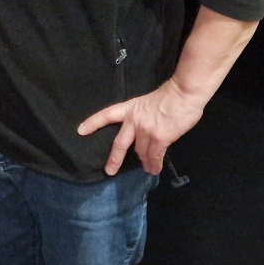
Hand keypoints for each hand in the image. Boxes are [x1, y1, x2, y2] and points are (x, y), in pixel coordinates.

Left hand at [77, 79, 205, 175]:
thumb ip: (143, 117)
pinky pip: (154, 156)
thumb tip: (147, 132)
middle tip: (109, 171)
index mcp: (130, 108)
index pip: (107, 115)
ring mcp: (146, 131)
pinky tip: (154, 170)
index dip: (93, 123)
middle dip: (114, 159)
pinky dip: (154, 164)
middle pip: (119, 143)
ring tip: (147, 169)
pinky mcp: (159, 138)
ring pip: (141, 152)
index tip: (80, 130)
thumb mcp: (148, 103)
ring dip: (144, 162)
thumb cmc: (170, 95)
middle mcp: (134, 121)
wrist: (183, 93)